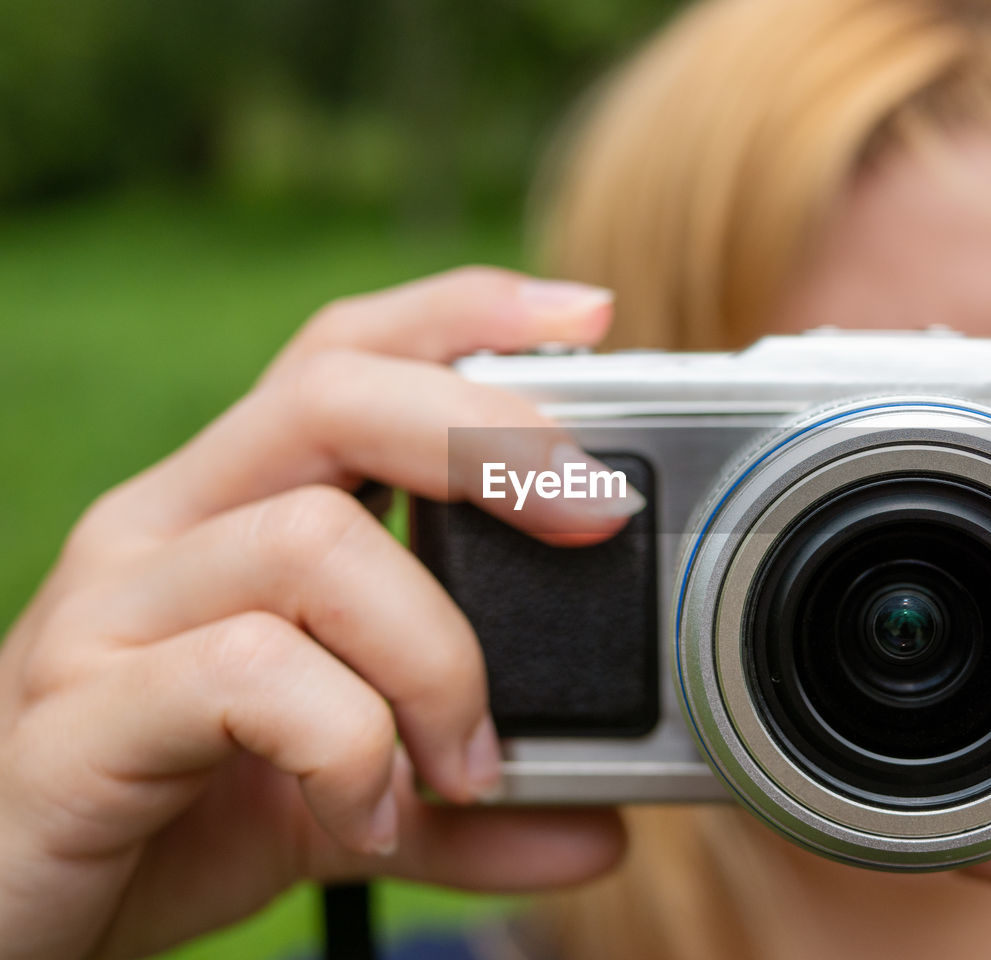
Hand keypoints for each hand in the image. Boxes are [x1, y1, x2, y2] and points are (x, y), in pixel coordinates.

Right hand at [0, 268, 632, 959]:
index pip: (344, 354)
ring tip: (468, 765)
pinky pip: (247, 675)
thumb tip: (598, 831)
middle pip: (333, 394)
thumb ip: (463, 799)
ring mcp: (109, 613)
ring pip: (313, 543)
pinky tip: (373, 816)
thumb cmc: (167, 813)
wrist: (0, 911)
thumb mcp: (338, 783)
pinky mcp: (76, 718)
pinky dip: (351, 745)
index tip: (589, 316)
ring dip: (436, 658)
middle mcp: (163, 530)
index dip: (464, 317)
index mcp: (228, 509)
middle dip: (487, 433)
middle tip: (596, 516)